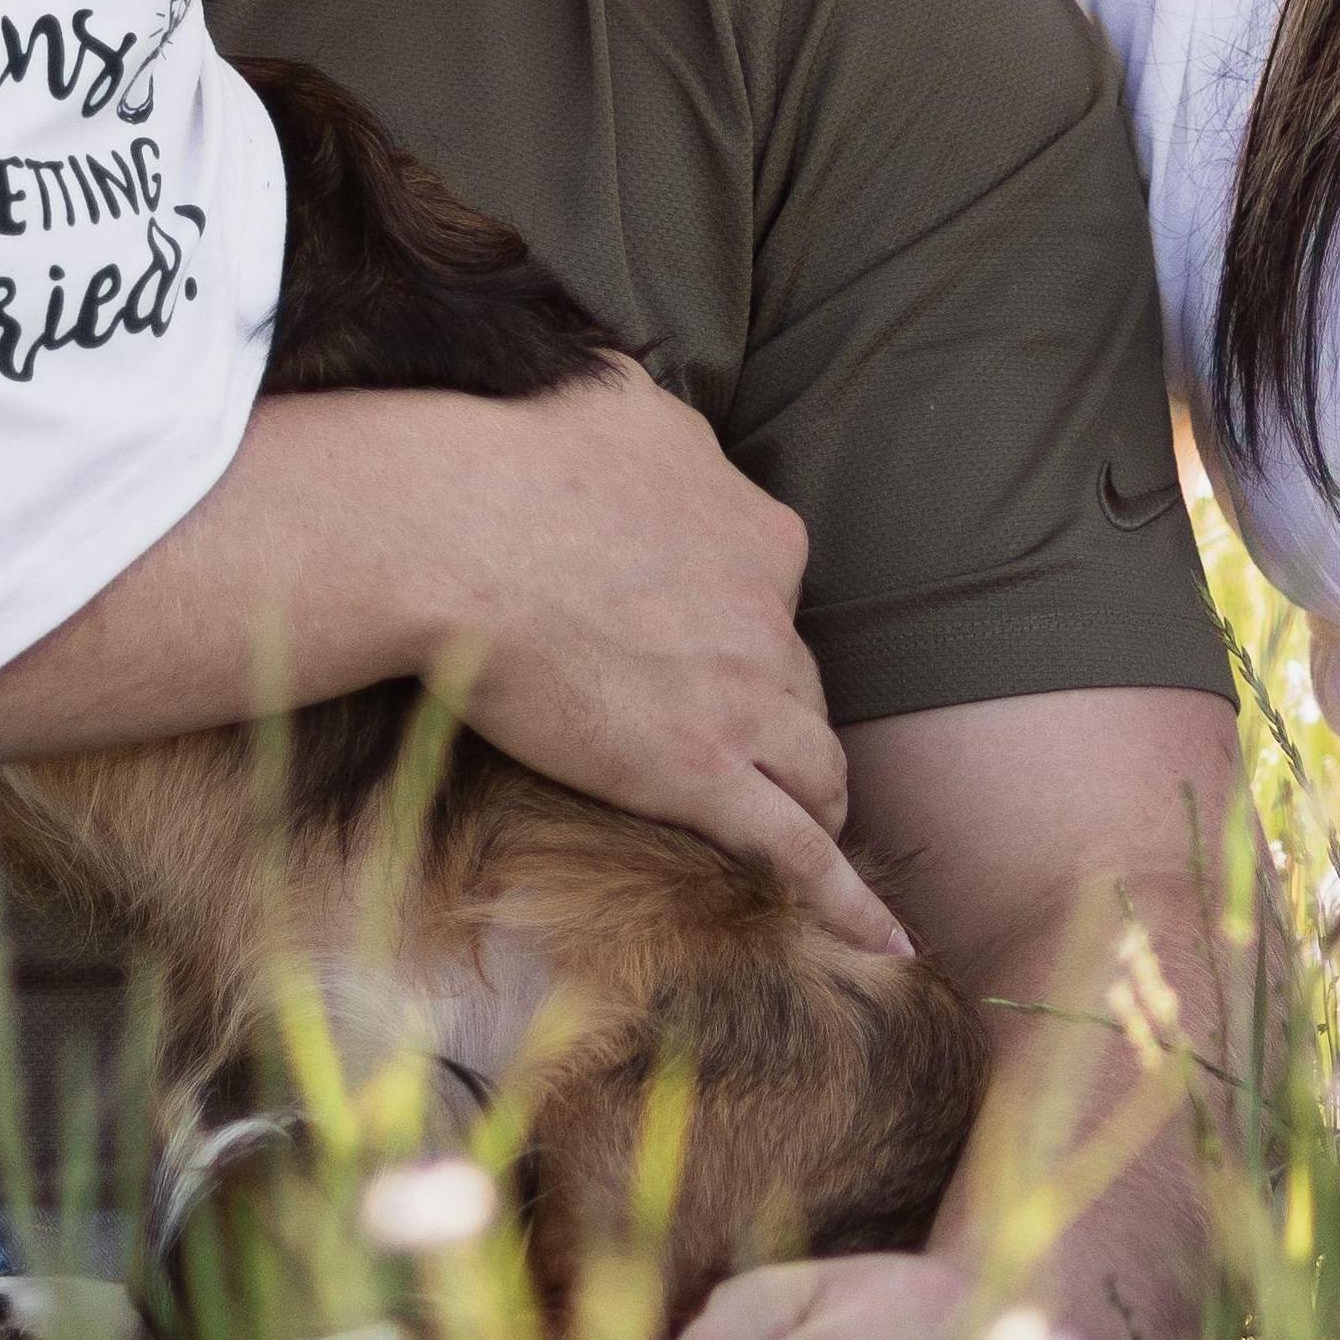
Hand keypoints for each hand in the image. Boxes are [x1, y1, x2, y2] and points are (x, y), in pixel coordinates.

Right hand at [400, 360, 899, 955]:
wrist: (450, 528)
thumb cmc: (510, 453)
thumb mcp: (619, 396)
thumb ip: (662, 423)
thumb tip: (647, 413)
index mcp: (760, 532)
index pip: (779, 598)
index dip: (745, 631)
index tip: (706, 648)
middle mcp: (771, 614)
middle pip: (800, 686)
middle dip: (781, 718)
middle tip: (743, 747)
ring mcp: (743, 700)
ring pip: (815, 766)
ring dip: (816, 799)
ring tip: (812, 832)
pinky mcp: (699, 775)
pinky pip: (795, 851)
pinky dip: (849, 902)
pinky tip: (888, 943)